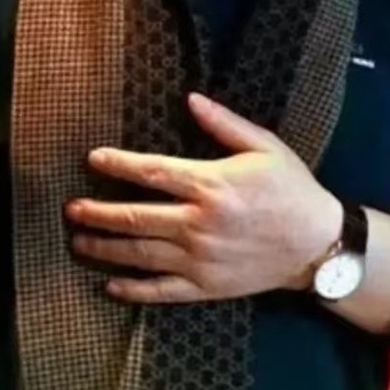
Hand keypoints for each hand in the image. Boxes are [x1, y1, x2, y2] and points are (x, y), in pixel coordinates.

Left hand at [65, 92, 342, 303]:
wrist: (318, 244)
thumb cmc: (291, 188)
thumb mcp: (264, 146)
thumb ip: (224, 123)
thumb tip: (190, 99)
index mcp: (211, 184)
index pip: (152, 172)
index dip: (118, 164)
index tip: (93, 158)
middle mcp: (199, 223)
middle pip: (136, 216)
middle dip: (98, 212)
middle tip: (71, 209)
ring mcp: (200, 259)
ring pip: (141, 254)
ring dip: (105, 248)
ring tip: (78, 241)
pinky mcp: (207, 287)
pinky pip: (161, 291)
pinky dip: (133, 290)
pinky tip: (110, 285)